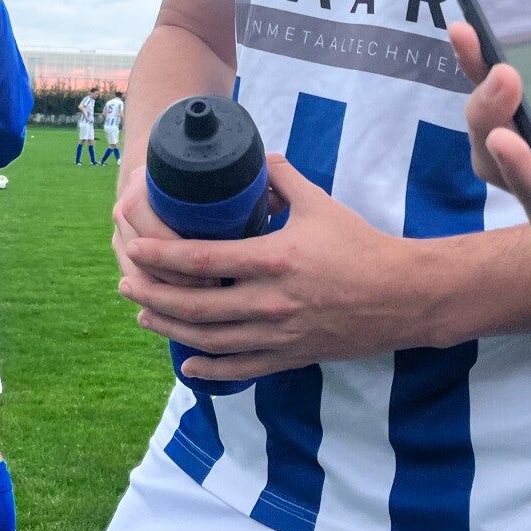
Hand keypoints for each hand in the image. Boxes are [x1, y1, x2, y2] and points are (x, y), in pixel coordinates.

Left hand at [120, 155, 416, 378]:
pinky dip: (211, 370)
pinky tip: (188, 365)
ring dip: (171, 330)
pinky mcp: (292, 355)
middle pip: (195, 305)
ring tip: (145, 318)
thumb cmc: (360, 246)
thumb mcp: (319, 203)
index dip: (162, 256)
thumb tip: (259, 159)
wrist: (404, 295)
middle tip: (127, 285)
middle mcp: (269, 302)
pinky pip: (243, 368)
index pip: (201, 259)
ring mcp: (279, 334)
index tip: (136, 249)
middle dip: (154, 297)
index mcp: (271, 260)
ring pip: (211, 339)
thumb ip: (282, 177)